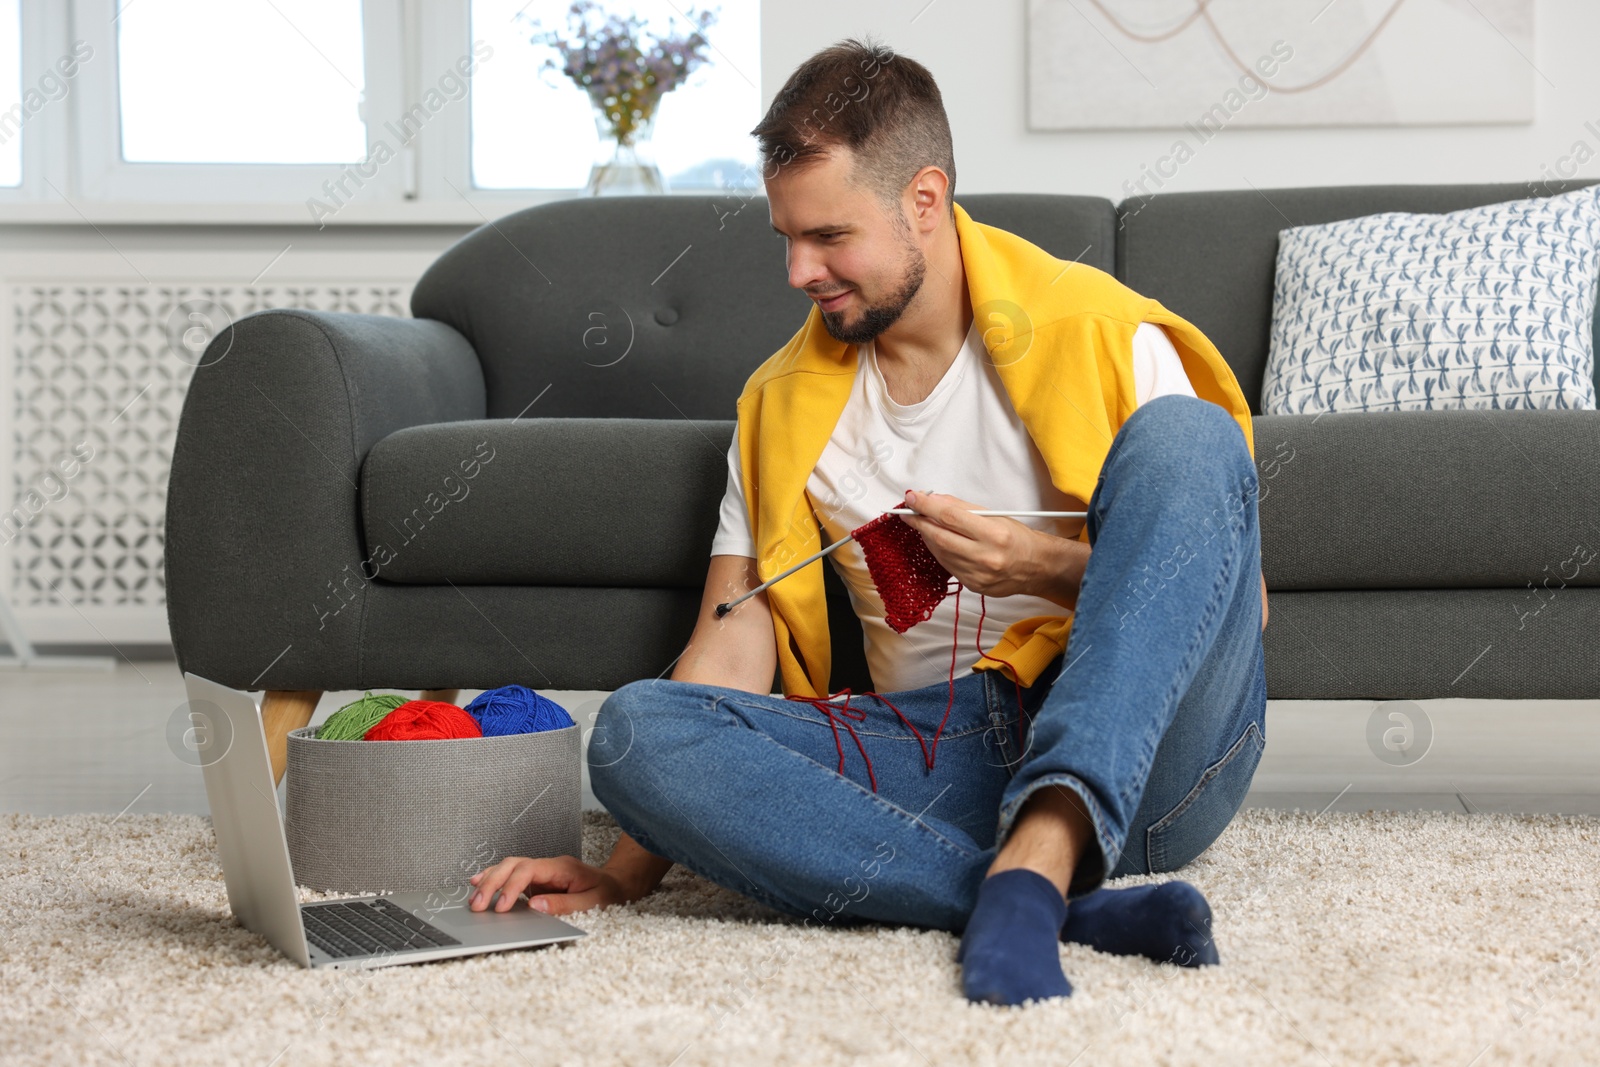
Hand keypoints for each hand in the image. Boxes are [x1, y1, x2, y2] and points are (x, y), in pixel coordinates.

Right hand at [468, 854, 644, 916]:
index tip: (501, 907)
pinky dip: (494, 880)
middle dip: (493, 882)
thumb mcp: (593, 902)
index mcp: (562, 868)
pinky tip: (479, 885)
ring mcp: (541, 873)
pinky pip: (511, 876)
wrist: (617, 885)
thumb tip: (535, 906)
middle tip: (478, 904)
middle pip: (513, 865)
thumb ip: (565, 904)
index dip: (512, 887)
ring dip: (490, 880)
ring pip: (509, 867)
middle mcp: (548, 866)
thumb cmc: (607, 893)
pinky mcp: (536, 882)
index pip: (529, 870)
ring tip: (474, 897)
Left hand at [898, 489, 1065, 598]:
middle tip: (908, 512)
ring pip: (940, 553)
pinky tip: (937, 541)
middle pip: (940, 537)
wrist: (1037, 567)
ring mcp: (978, 575)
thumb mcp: (994, 515)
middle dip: (920, 522)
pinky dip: (939, 551)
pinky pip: (947, 566)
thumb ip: (962, 508)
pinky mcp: (973, 586)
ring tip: (923, 524)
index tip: (912, 498)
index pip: (950, 517)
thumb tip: (934, 499)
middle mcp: (986, 557)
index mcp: (994, 534)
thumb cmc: (1017, 538)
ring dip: (927, 537)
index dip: (927, 506)